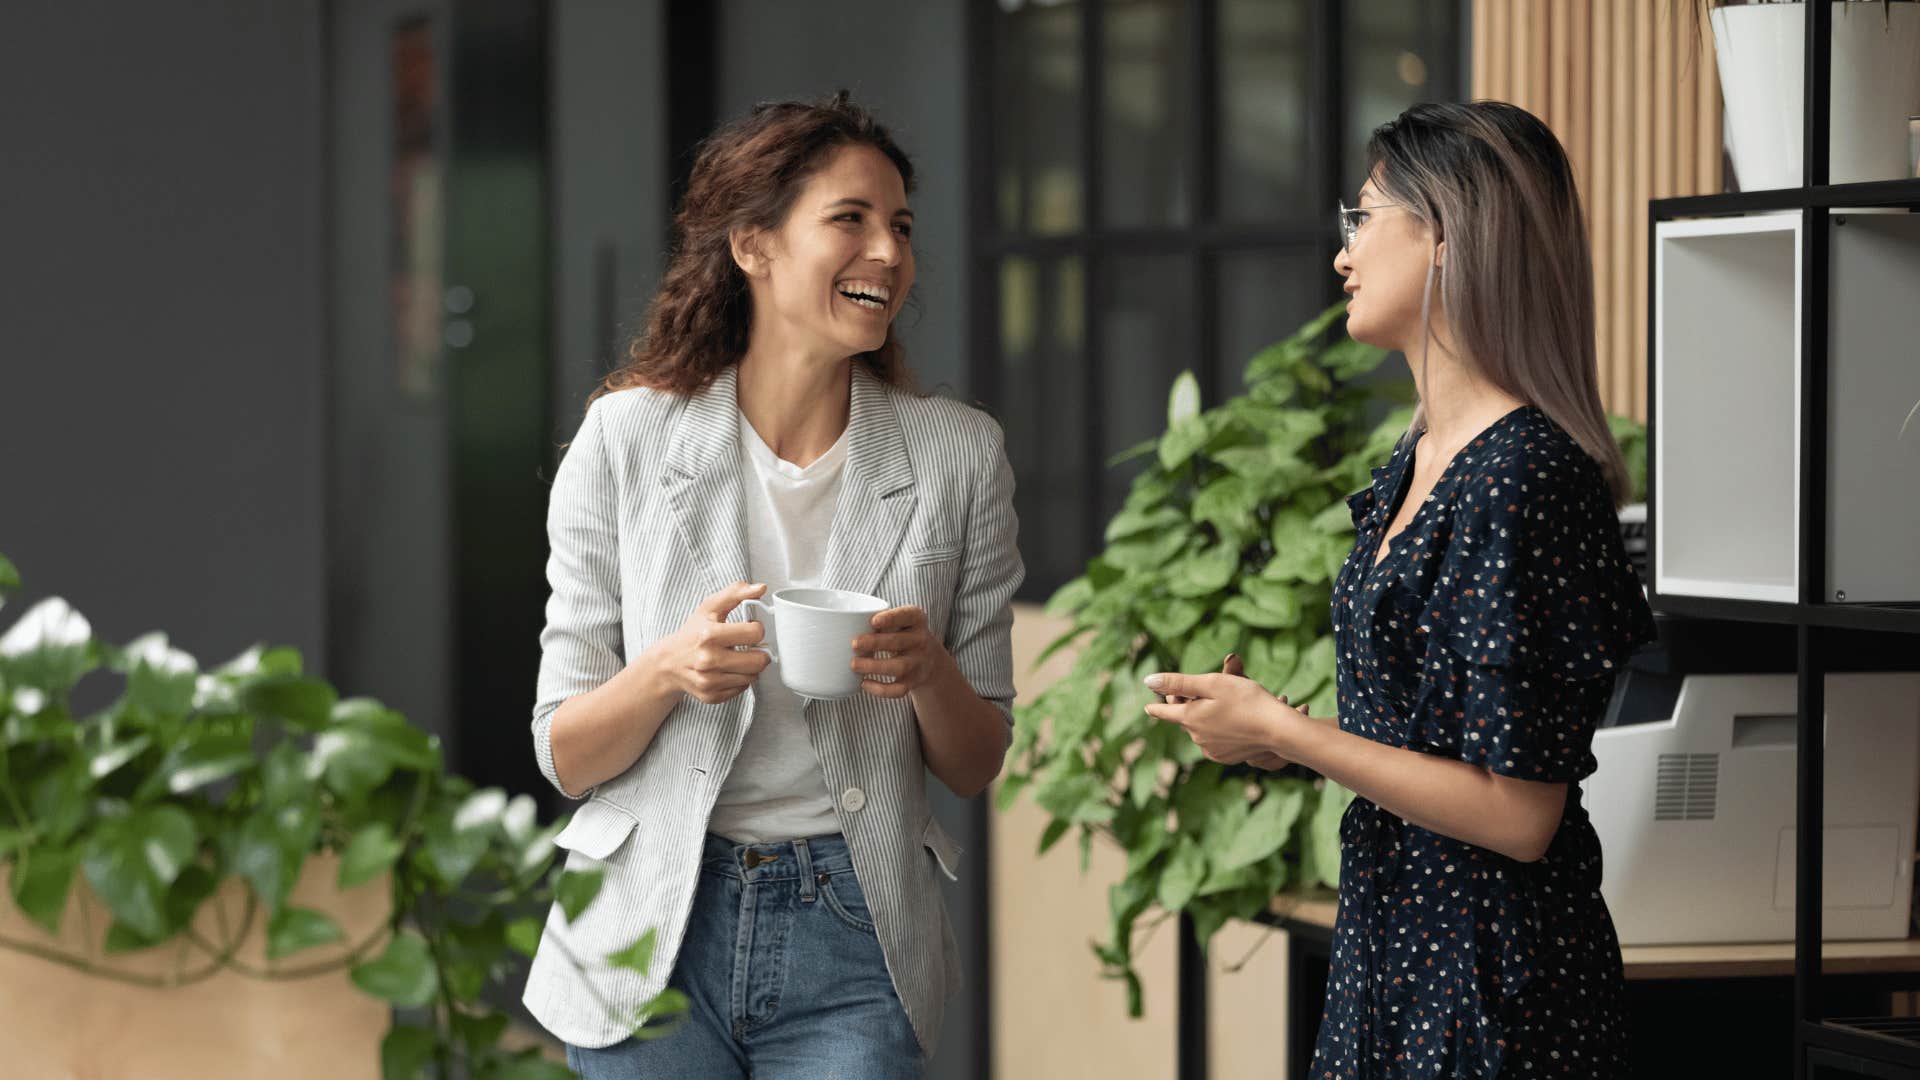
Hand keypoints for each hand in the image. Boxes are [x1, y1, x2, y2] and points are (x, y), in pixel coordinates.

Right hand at [644, 582, 771, 704]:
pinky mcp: (710, 696)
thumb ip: (735, 593)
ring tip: (738, 658)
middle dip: (759, 652)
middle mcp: (708, 660)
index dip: (756, 629)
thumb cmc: (693, 632)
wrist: (669, 662)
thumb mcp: (710, 607)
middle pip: (758, 661)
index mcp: (709, 634)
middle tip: (750, 647)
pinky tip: (729, 671)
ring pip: (752, 677)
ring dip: (750, 667)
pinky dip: (740, 680)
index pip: (755, 633)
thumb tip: (760, 588)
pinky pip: (741, 690)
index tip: (749, 629)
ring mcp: (708, 680)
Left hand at [851, 606, 945, 698]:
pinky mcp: (914, 681)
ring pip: (899, 667)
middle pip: (899, 642)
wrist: (929, 657)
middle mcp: (920, 640)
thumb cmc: (902, 633)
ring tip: (854, 665)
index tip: (873, 621)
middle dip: (876, 643)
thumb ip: (880, 620)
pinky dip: (880, 690)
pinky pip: (899, 689)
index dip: (892, 618)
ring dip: (874, 666)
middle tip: (854, 644)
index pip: (908, 615)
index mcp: (916, 619)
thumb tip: (844, 626)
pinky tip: (864, 683)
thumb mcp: (899, 621)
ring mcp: (918, 662)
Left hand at [1144, 671, 1306, 765]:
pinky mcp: (1225, 757)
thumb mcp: (1211, 683)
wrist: (1277, 730)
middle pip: (1185, 718)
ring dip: (1205, 718)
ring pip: (1200, 730)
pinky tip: (1233, 723)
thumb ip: (1179, 682)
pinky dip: (1218, 732)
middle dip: (1190, 705)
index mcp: (1189, 718)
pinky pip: (1214, 742)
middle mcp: (1196, 737)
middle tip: (1204, 691)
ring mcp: (1210, 750)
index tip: (1149, 707)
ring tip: (1226, 706)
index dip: (1157, 706)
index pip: (1165, 712)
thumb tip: (1148, 680)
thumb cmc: (1247, 700)